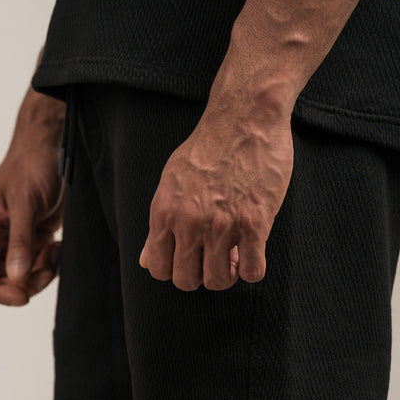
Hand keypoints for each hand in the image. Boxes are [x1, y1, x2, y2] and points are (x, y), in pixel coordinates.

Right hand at [0, 145, 64, 305]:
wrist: (51, 149)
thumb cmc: (31, 166)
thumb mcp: (24, 203)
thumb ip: (20, 241)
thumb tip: (16, 276)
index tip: (22, 296)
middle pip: (3, 281)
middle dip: (26, 284)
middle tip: (46, 271)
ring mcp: (16, 241)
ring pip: (24, 276)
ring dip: (41, 273)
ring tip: (54, 251)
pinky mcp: (36, 238)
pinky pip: (40, 264)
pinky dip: (51, 263)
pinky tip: (58, 245)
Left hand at [139, 96, 293, 290]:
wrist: (244, 117)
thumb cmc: (208, 149)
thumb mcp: (171, 182)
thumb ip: (159, 226)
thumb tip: (145, 263)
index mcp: (164, 212)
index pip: (160, 270)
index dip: (178, 269)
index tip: (193, 258)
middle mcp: (189, 222)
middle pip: (188, 281)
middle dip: (203, 275)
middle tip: (217, 257)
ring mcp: (221, 225)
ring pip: (219, 281)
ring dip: (230, 273)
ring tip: (237, 254)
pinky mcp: (254, 223)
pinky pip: (253, 271)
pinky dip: (253, 268)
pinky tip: (254, 249)